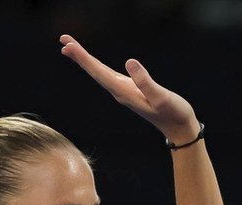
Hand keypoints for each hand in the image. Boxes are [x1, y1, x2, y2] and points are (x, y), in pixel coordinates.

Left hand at [59, 35, 199, 144]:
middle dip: (79, 55)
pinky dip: (97, 66)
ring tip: (71, 47)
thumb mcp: (161, 97)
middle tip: (63, 39)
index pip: (98, 72)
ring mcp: (124, 91)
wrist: (179, 128)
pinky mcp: (130, 90)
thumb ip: (146, 81)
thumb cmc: (173, 113)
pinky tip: (92, 63)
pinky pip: (108, 75)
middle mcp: (120, 91)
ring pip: (99, 73)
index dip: (83, 58)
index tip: (68, 45)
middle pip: (94, 71)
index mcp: (124, 92)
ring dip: (85, 60)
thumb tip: (130, 62)